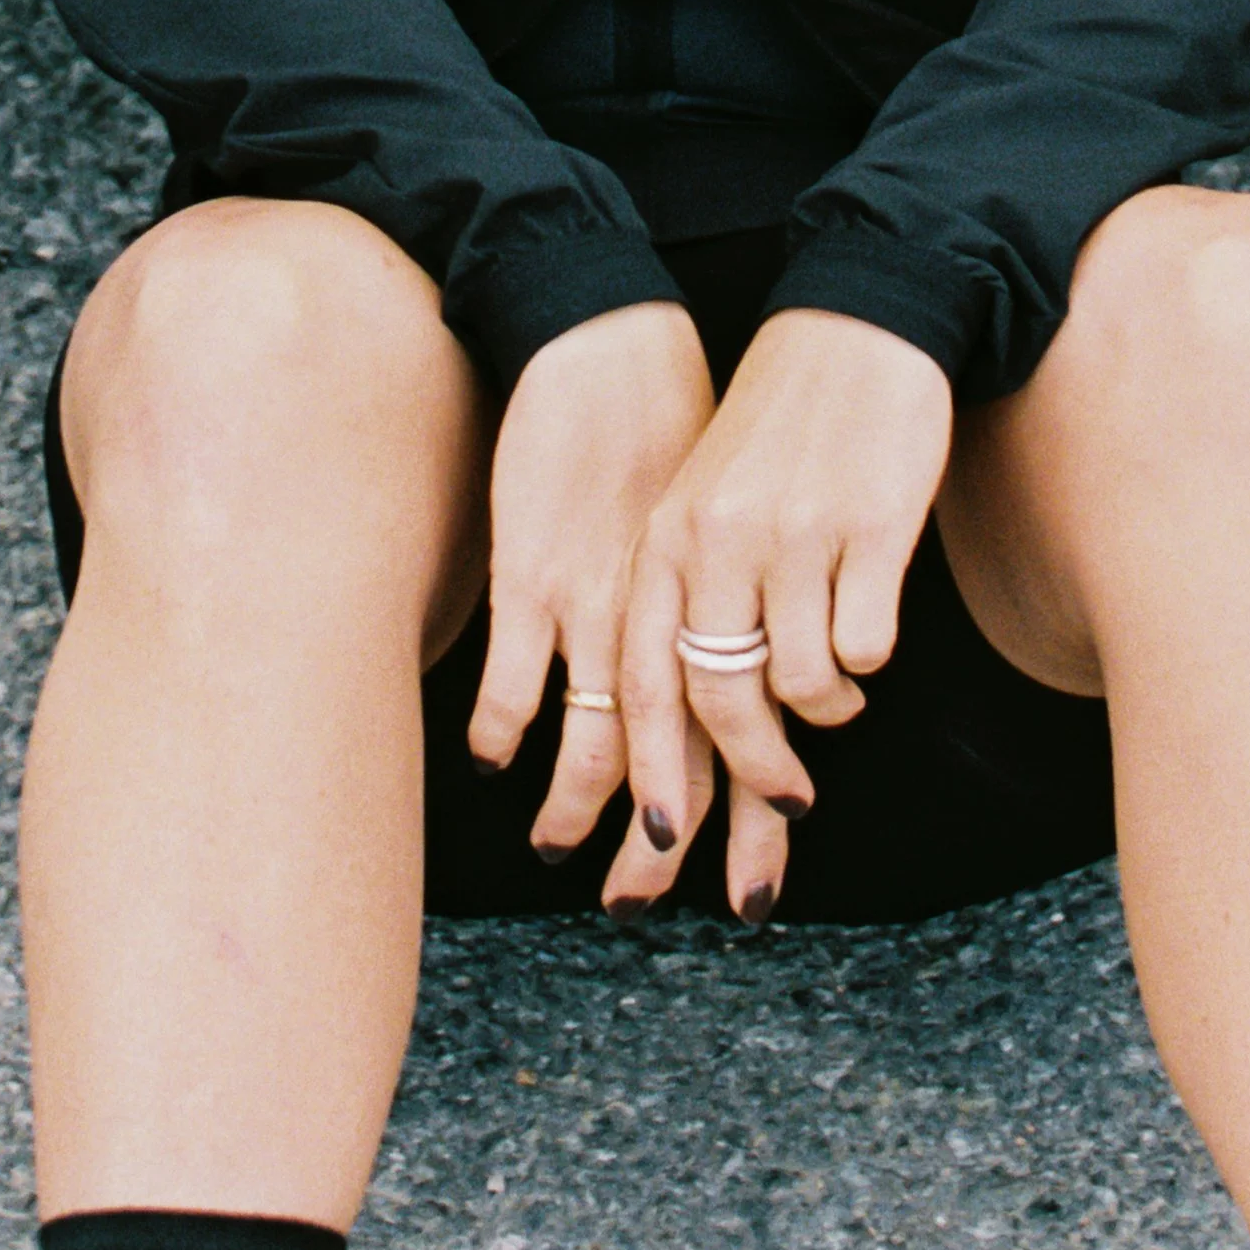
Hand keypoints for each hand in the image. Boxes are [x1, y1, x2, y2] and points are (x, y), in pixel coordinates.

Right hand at [468, 302, 714, 866]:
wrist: (618, 346)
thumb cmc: (678, 429)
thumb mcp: (729, 527)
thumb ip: (731, 610)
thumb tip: (746, 687)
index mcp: (722, 614)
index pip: (746, 746)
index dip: (753, 824)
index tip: (755, 892)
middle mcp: (668, 623)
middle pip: (675, 762)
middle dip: (656, 843)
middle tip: (637, 902)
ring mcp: (599, 603)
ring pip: (597, 737)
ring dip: (577, 804)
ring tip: (556, 845)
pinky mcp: (535, 574)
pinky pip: (515, 676)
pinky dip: (503, 726)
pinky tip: (495, 758)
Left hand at [614, 309, 952, 922]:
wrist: (856, 323)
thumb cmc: (780, 427)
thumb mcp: (706, 500)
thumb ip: (693, 595)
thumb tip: (698, 721)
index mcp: (669, 538)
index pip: (646, 681)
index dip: (653, 776)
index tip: (658, 847)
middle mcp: (721, 540)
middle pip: (723, 701)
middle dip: (754, 775)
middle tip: (787, 806)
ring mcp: (797, 533)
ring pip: (802, 682)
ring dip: (825, 709)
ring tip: (838, 692)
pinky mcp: (872, 525)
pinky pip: (866, 643)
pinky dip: (868, 658)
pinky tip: (870, 632)